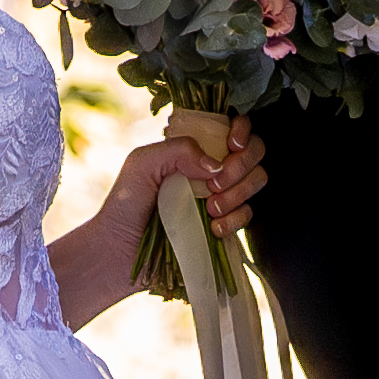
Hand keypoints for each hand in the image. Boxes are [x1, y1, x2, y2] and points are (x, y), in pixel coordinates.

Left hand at [109, 114, 264, 249]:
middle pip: (254, 151)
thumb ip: (178, 150)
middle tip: (214, 184)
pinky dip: (234, 219)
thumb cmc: (125, 204)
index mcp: (192, 148)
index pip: (231, 125)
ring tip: (210, 208)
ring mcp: (221, 196)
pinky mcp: (225, 225)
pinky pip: (247, 215)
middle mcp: (210, 168)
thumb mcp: (142, 164)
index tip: (232, 145)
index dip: (241, 130)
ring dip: (237, 193)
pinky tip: (213, 228)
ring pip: (256, 180)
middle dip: (241, 165)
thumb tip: (216, 163)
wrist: (122, 252)